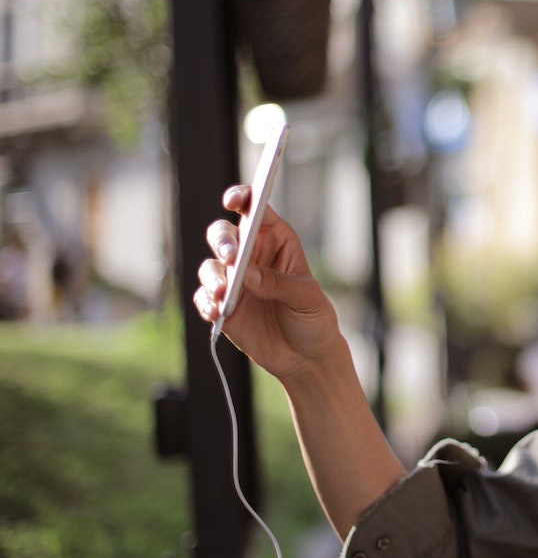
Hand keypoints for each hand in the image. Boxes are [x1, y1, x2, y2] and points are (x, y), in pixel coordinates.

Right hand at [194, 184, 343, 381]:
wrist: (306, 358)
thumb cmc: (314, 320)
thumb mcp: (307, 298)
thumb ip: (278, 284)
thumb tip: (247, 274)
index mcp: (277, 241)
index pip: (255, 211)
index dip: (242, 198)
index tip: (234, 200)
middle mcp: (251, 256)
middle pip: (224, 235)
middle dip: (223, 242)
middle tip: (232, 258)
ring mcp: (234, 281)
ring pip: (210, 267)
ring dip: (213, 278)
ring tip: (226, 294)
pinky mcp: (222, 306)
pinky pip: (204, 298)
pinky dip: (207, 303)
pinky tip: (218, 312)